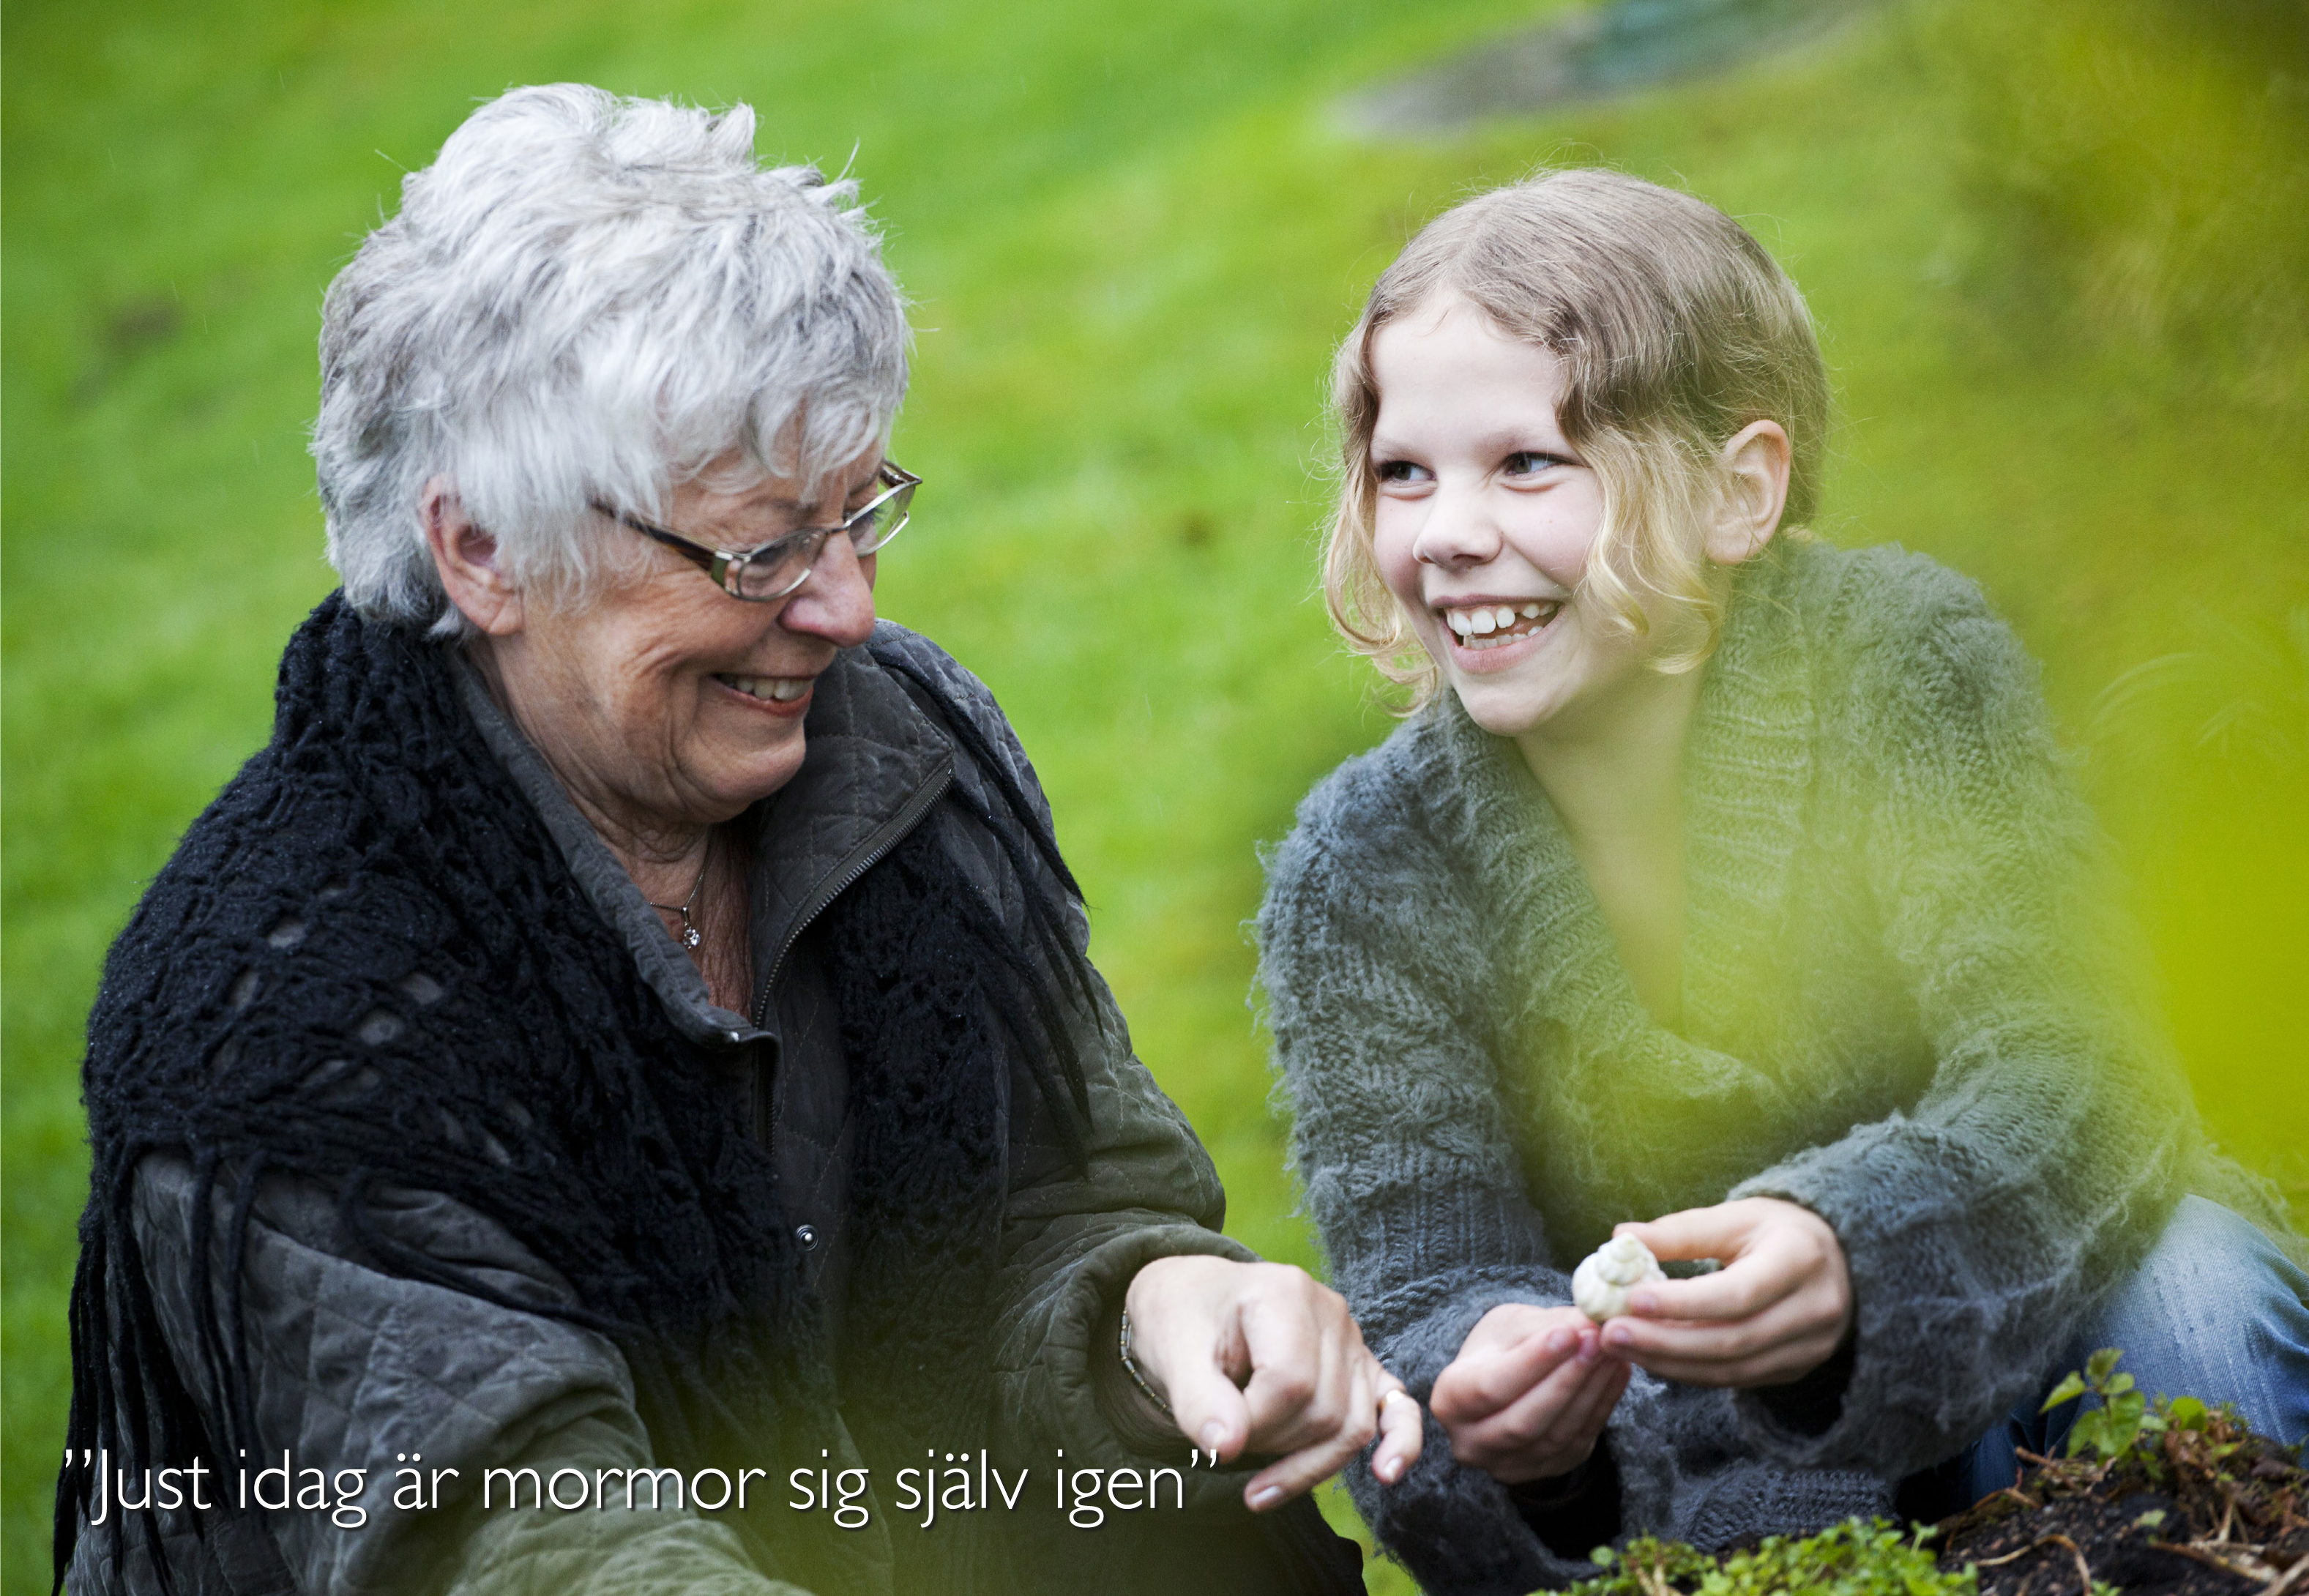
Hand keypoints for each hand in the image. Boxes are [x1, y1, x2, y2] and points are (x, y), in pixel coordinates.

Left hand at [1123, 1255, 1423, 1510]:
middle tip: (1226, 1439)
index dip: (1250, 1424)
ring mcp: (1352, 1341)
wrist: (1195, 1301)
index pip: (1289, 1382)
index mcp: (1285, 1292)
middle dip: (1271, 1444)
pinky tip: (1385, 1473)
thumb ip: (1196, 1399)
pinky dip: (1396, 1443)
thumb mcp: (1170, 1350)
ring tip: (1258, 1474)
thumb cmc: (1181, 1319)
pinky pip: (1395, 1409)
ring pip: (1352, 1425)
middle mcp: (1331, 1312)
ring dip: (1305, 1463)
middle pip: (1323, 1409)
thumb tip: (1227, 1448)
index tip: (1212, 1433)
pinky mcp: (1362, 1367)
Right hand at [1429, 1304, 1630, 1483]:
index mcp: (1449, 1401)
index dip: (1531, 1363)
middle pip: (1524, 1419)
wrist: (1506, 1384)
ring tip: (1613, 1351)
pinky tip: (1618, 1372)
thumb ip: (1545, 1324)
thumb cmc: (1500, 1348)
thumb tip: (1589, 1320)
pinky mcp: (1547, 1470)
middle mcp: (1471, 1442)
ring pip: (1556, 1434)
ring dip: (1591, 1391)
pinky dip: (1603, 1405)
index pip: (1489, 1387)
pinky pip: (1579, 1441)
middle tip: (1598, 1340)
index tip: (1568, 1333)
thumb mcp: (1511, 1325)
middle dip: (1567, 1378)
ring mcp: (1509, 1465)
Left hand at [1598, 1198, 1851, 1387]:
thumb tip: (1621, 1237)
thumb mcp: (1737, 1217)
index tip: (1632, 1299)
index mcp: (1800, 1259)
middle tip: (1611, 1331)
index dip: (1683, 1303)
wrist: (1838, 1261)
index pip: (1738, 1293)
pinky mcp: (1795, 1369)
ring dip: (1669, 1362)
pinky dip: (1690, 1371)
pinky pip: (1736, 1379)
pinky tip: (1652, 1356)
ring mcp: (1810, 1348)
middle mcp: (1814, 1310)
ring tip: (1620, 1345)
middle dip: (1665, 1340)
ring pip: (1731, 1369)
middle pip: (1732, 1339)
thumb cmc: (1778, 1231)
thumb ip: (1682, 1231)